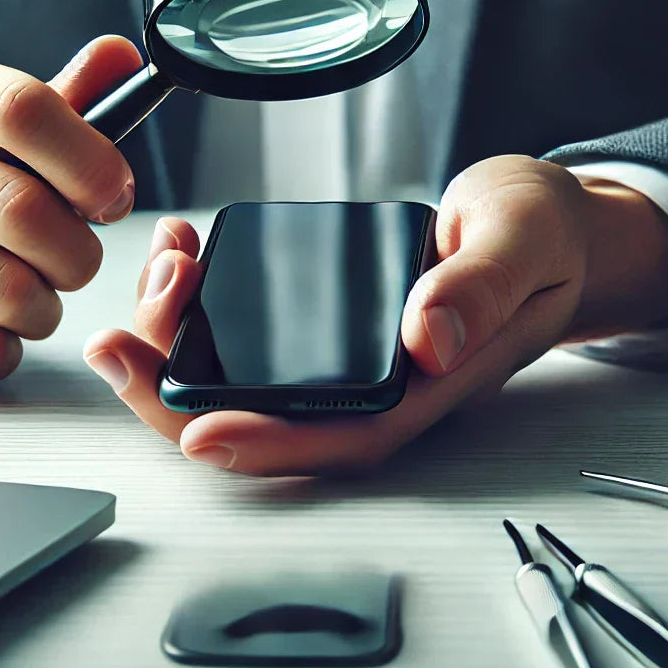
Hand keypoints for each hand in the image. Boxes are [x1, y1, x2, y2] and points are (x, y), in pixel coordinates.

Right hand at [0, 36, 142, 382]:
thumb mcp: (5, 128)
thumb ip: (70, 101)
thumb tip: (124, 56)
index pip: (23, 110)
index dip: (92, 164)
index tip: (113, 197)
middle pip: (25, 213)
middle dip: (78, 253)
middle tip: (73, 258)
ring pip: (10, 293)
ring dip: (45, 306)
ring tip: (26, 291)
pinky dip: (5, 348)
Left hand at [83, 156, 667, 475]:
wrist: (544, 224)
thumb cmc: (541, 236)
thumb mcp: (522, 239)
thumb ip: (482, 285)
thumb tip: (429, 336)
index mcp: (431, 382)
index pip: (342, 435)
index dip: (266, 443)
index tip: (196, 429)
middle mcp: (383, 381)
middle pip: (275, 419)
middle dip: (184, 398)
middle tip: (123, 347)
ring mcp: (354, 356)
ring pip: (255, 380)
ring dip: (184, 347)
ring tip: (151, 284)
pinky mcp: (334, 324)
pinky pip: (260, 334)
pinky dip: (208, 303)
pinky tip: (185, 257)